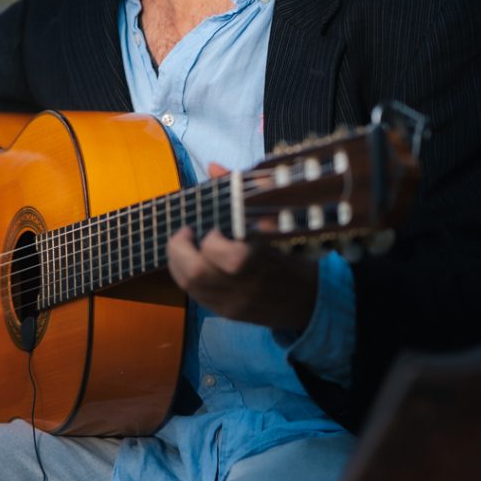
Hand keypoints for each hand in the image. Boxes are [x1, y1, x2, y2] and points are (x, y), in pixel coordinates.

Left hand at [166, 162, 318, 329]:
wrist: (304, 300)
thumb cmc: (287, 252)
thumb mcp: (274, 220)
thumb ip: (242, 193)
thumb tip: (213, 168)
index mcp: (263, 260)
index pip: (232, 257)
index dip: (212, 240)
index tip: (212, 225)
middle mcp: (246, 285)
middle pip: (198, 272)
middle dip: (181, 248)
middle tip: (186, 232)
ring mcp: (233, 302)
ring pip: (190, 284)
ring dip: (177, 258)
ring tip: (184, 242)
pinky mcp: (224, 312)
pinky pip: (193, 293)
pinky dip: (182, 272)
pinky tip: (189, 258)